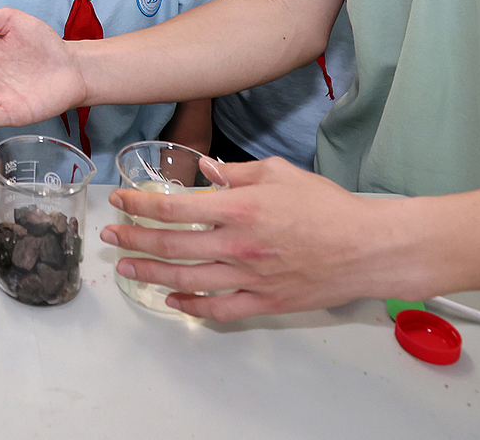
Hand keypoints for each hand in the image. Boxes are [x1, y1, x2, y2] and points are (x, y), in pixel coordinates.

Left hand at [104, 156, 422, 318]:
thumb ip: (238, 173)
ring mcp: (250, 278)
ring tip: (126, 268)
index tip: (119, 202)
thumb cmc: (329, 206)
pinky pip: (219, 309)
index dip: (140, 206)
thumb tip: (205, 170)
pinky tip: (172, 299)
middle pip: (170, 247)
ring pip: (186, 280)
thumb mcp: (281, 173)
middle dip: (133, 241)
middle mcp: (239, 245)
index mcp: (241, 208)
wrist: (368, 248)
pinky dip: (191, 305)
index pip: (174, 208)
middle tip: (110, 238)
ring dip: (150, 274)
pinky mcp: (265, 302)